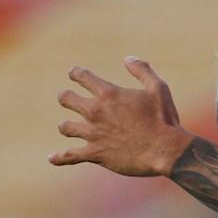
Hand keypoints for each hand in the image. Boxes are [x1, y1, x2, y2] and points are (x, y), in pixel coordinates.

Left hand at [49, 57, 193, 175]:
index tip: (75, 74)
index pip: (82, 77)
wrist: (165, 150)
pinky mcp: (95, 154)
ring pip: (66, 127)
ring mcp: (93, 134)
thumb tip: (128, 59)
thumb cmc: (164, 119)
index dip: (76, 73)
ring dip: (67, 126)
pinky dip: (59, 158)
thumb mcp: (159, 88)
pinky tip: (53, 158)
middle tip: (67, 98)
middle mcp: (96, 112)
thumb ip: (143, 70)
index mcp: (109, 94)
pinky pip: (70, 156)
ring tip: (68, 126)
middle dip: (66, 97)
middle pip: (66, 99)